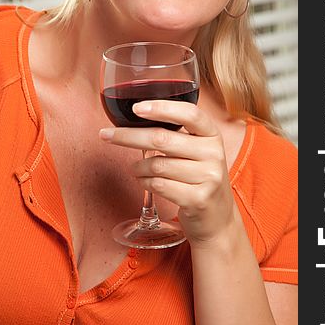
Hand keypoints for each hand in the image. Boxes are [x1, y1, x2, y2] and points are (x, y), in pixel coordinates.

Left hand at [99, 100, 236, 245]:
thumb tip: (134, 118)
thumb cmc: (198, 177)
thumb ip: (176, 134)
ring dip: (138, 166)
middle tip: (106, 135)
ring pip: (157, 165)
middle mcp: (214, 153)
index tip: (136, 107)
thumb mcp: (197, 150)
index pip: (189, 113)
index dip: (162, 108)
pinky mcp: (198, 199)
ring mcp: (208, 177)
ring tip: (135, 168)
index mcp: (212, 134)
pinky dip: (144, 182)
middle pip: (162, 139)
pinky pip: (159, 185)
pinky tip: (143, 181)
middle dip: (128, 136)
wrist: (217, 217)